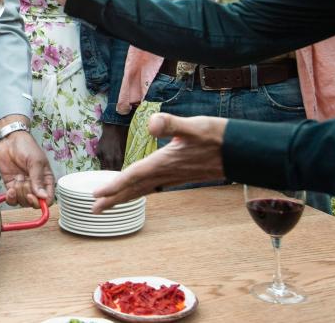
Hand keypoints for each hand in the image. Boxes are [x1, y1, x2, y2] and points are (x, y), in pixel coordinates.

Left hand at [0, 124, 54, 208]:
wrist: (9, 140)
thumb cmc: (26, 147)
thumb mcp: (35, 161)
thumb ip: (38, 179)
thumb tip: (43, 197)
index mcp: (46, 180)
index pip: (48, 199)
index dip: (41, 202)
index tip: (33, 196)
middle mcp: (35, 186)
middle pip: (34, 203)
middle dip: (27, 193)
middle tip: (23, 179)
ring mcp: (23, 187)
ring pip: (23, 202)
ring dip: (19, 193)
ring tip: (18, 178)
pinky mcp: (11, 186)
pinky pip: (12, 200)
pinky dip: (11, 198)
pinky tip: (11, 189)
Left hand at [91, 113, 226, 212]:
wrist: (241, 152)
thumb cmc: (217, 136)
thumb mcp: (194, 126)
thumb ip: (172, 124)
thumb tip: (152, 123)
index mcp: (165, 162)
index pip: (134, 175)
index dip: (114, 185)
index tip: (96, 195)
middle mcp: (167, 173)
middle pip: (134, 189)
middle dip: (113, 199)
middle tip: (93, 210)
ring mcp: (174, 176)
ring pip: (143, 190)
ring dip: (124, 197)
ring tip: (108, 204)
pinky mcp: (180, 175)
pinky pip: (153, 187)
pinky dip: (140, 191)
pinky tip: (137, 190)